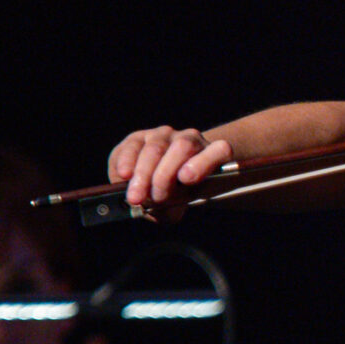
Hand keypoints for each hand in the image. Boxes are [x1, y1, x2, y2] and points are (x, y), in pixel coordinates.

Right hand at [108, 124, 232, 218]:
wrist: (161, 179)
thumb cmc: (177, 194)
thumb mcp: (181, 206)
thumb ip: (170, 208)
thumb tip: (151, 207)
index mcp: (213, 153)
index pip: (220, 150)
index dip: (204, 163)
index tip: (188, 178)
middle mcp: (190, 139)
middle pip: (182, 148)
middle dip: (165, 175)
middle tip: (156, 198)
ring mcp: (164, 135)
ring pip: (156, 148)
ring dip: (143, 174)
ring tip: (136, 197)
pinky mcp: (139, 137)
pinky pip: (132, 146)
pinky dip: (127, 161)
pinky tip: (124, 176)